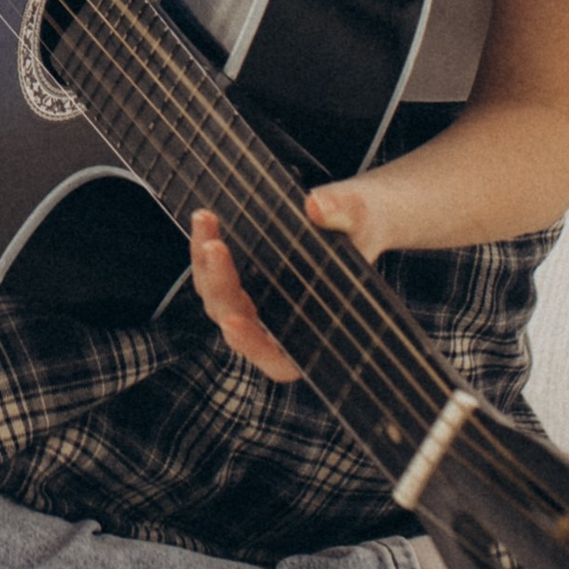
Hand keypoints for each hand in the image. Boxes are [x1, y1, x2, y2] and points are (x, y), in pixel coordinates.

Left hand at [187, 182, 377, 381]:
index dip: (253, 346)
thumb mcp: (362, 216)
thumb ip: (344, 211)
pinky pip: (214, 273)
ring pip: (217, 298)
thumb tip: (317, 207)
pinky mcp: (242, 279)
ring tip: (206, 219)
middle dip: (220, 286)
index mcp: (314, 335)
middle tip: (215, 246)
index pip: (278, 361)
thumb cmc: (364, 226)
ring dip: (205, 263)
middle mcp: (277, 326)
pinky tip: (205, 218)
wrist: (353, 212)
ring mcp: (256, 304)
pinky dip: (204, 248)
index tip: (234, 323)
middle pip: (235, 322)